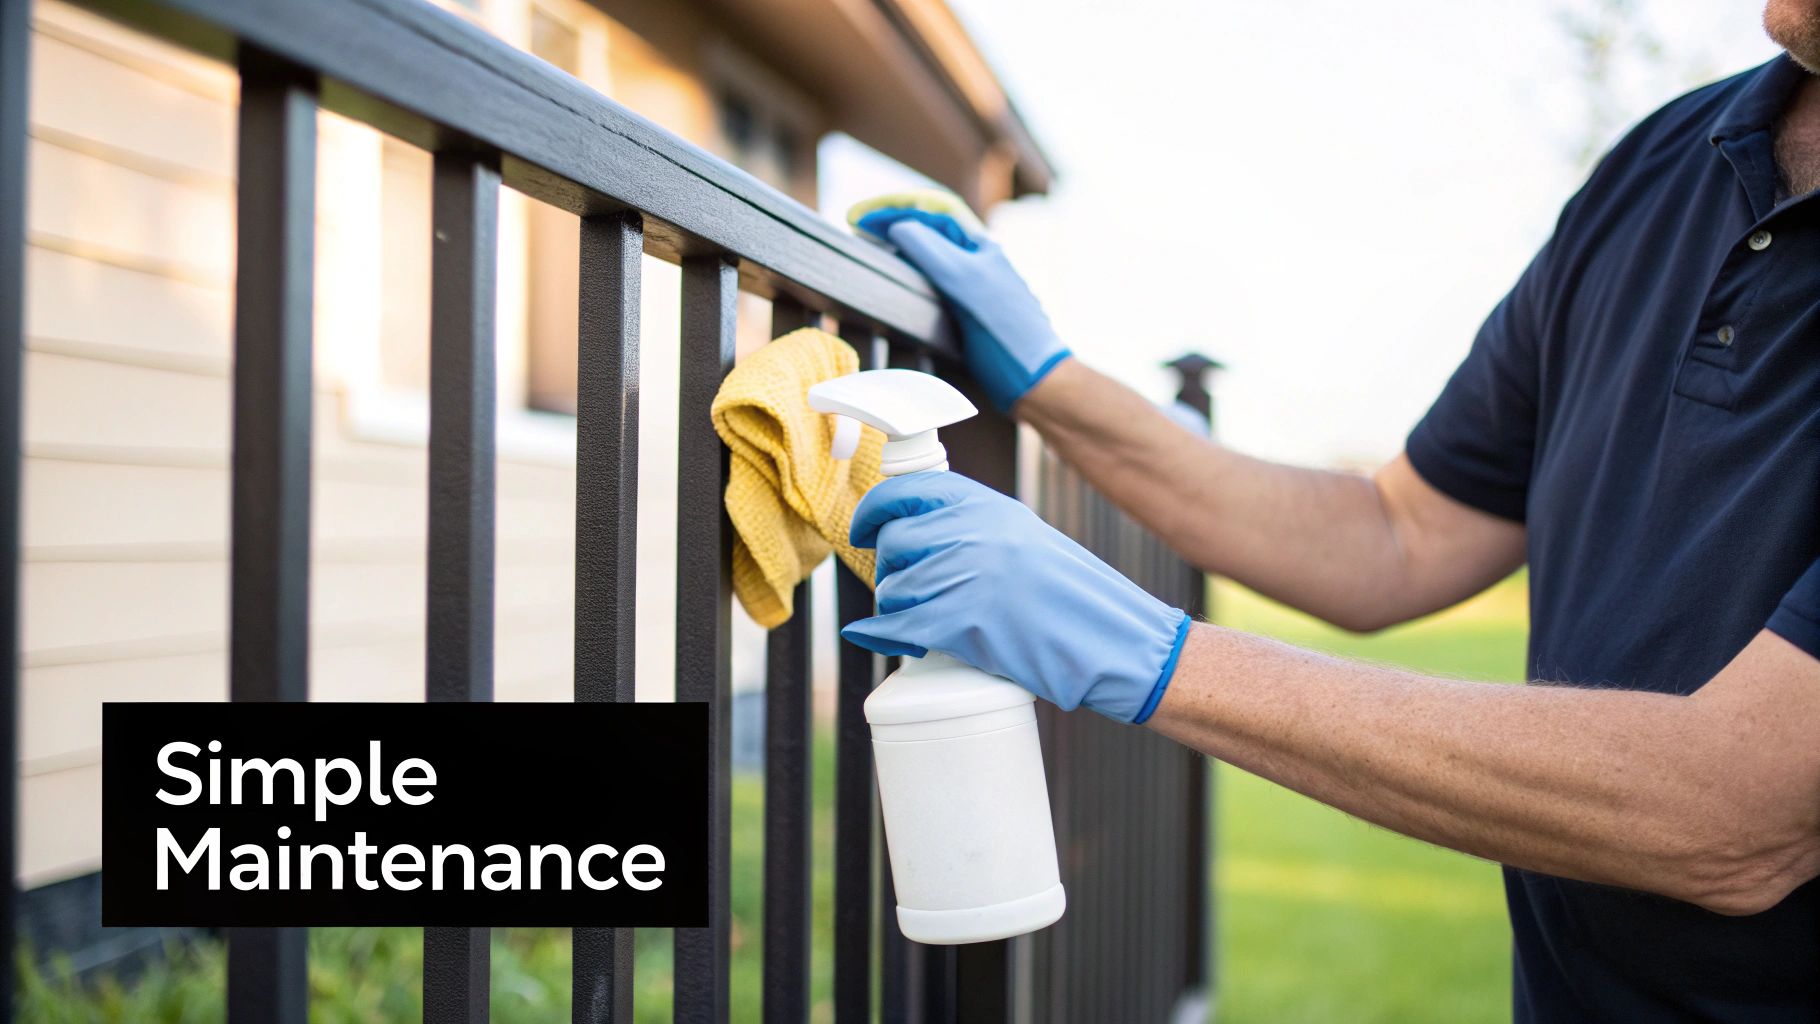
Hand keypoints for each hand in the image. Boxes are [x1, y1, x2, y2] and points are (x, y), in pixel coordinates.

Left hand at [841, 472, 1190, 723]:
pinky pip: (898, 625)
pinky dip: (879, 634)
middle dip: (889, 569)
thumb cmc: (1075, 598)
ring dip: (894, 608)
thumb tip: (919, 541)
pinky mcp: (963, 623)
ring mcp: (967, 576)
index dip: (874, 511)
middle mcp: (973, 532)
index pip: (907, 490)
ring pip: (894, 587)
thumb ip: (976, 531)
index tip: (863, 530)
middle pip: (894, 542)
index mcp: (989, 506)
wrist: (1117, 642)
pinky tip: (872, 636)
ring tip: (916, 622)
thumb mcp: (1026, 540)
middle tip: (902, 591)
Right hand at [855, 207, 1071, 411]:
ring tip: (870, 245)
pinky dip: (910, 271)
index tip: (858, 216)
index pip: (933, 209)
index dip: (893, 206)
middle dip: (893, 219)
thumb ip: (931, 251)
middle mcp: (978, 261)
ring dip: (900, 243)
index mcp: (981, 247)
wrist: (1034, 382)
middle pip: (930, 227)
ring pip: (931, 253)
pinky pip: (934, 280)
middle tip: (857, 226)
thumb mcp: (965, 284)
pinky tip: (897, 281)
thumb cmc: (1007, 335)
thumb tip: (899, 228)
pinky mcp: (969, 313)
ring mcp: (974, 287)